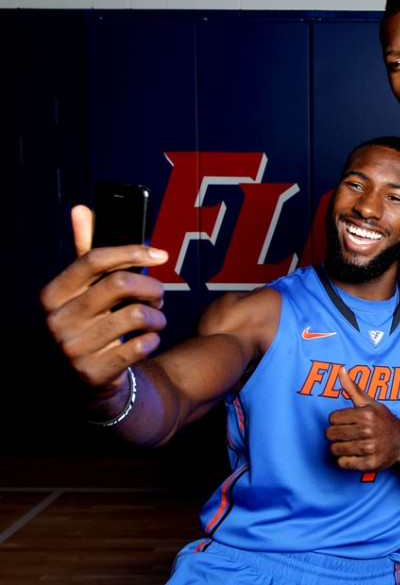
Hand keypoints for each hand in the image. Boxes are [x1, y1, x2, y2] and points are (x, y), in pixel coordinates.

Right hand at [39, 204, 168, 394]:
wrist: (85, 377)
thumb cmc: (90, 322)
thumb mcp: (83, 289)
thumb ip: (85, 252)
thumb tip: (81, 209)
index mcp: (53, 294)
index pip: (94, 259)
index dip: (132, 251)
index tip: (160, 254)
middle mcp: (57, 320)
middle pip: (121, 284)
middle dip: (151, 287)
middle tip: (159, 295)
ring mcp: (72, 349)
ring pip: (137, 315)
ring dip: (157, 316)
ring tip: (155, 320)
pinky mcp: (93, 372)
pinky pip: (140, 346)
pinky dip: (153, 340)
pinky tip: (148, 340)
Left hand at [326, 367, 399, 472]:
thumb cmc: (383, 421)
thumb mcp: (370, 403)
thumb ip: (352, 388)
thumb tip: (340, 369)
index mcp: (367, 414)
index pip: (333, 418)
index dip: (337, 420)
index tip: (347, 422)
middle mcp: (369, 431)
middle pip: (332, 434)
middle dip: (335, 435)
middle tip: (346, 435)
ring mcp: (371, 448)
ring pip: (336, 449)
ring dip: (339, 448)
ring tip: (350, 445)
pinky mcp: (371, 464)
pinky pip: (343, 464)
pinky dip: (345, 461)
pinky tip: (354, 455)